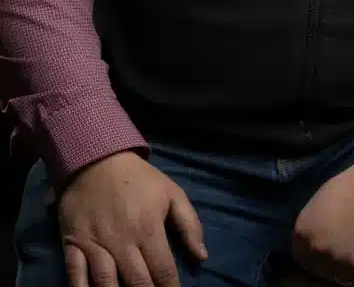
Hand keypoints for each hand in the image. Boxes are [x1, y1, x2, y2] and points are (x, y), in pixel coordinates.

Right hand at [57, 149, 207, 285]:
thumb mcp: (172, 193)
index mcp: (148, 229)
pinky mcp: (73, 244)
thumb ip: (190, 224)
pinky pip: (75, 276)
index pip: (163, 271)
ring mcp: (95, 245)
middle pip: (137, 283)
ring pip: (106, 285)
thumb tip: (202, 257)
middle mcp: (122, 242)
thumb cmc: (139, 179)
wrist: (97, 157)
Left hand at [291, 143, 353, 284]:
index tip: (333, 248)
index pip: (305, 261)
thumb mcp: (322, 202)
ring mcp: (344, 263)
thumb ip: (316, 228)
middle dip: (339, 263)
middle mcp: (319, 251)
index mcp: (303, 233)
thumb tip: (318, 245)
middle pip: (328, 272)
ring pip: (350, 279)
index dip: (320, 256)